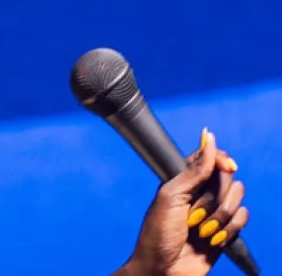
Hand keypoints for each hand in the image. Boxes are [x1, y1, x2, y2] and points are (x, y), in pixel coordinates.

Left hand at [119, 128, 248, 275]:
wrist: (162, 269)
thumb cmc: (157, 233)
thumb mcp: (171, 196)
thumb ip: (194, 169)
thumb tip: (209, 138)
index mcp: (183, 180)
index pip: (209, 157)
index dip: (220, 159)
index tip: (226, 167)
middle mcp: (200, 193)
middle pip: (227, 177)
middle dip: (215, 196)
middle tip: (195, 213)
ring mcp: (214, 211)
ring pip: (237, 197)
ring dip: (219, 216)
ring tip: (199, 230)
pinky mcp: (225, 229)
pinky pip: (243, 218)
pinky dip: (229, 229)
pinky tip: (212, 239)